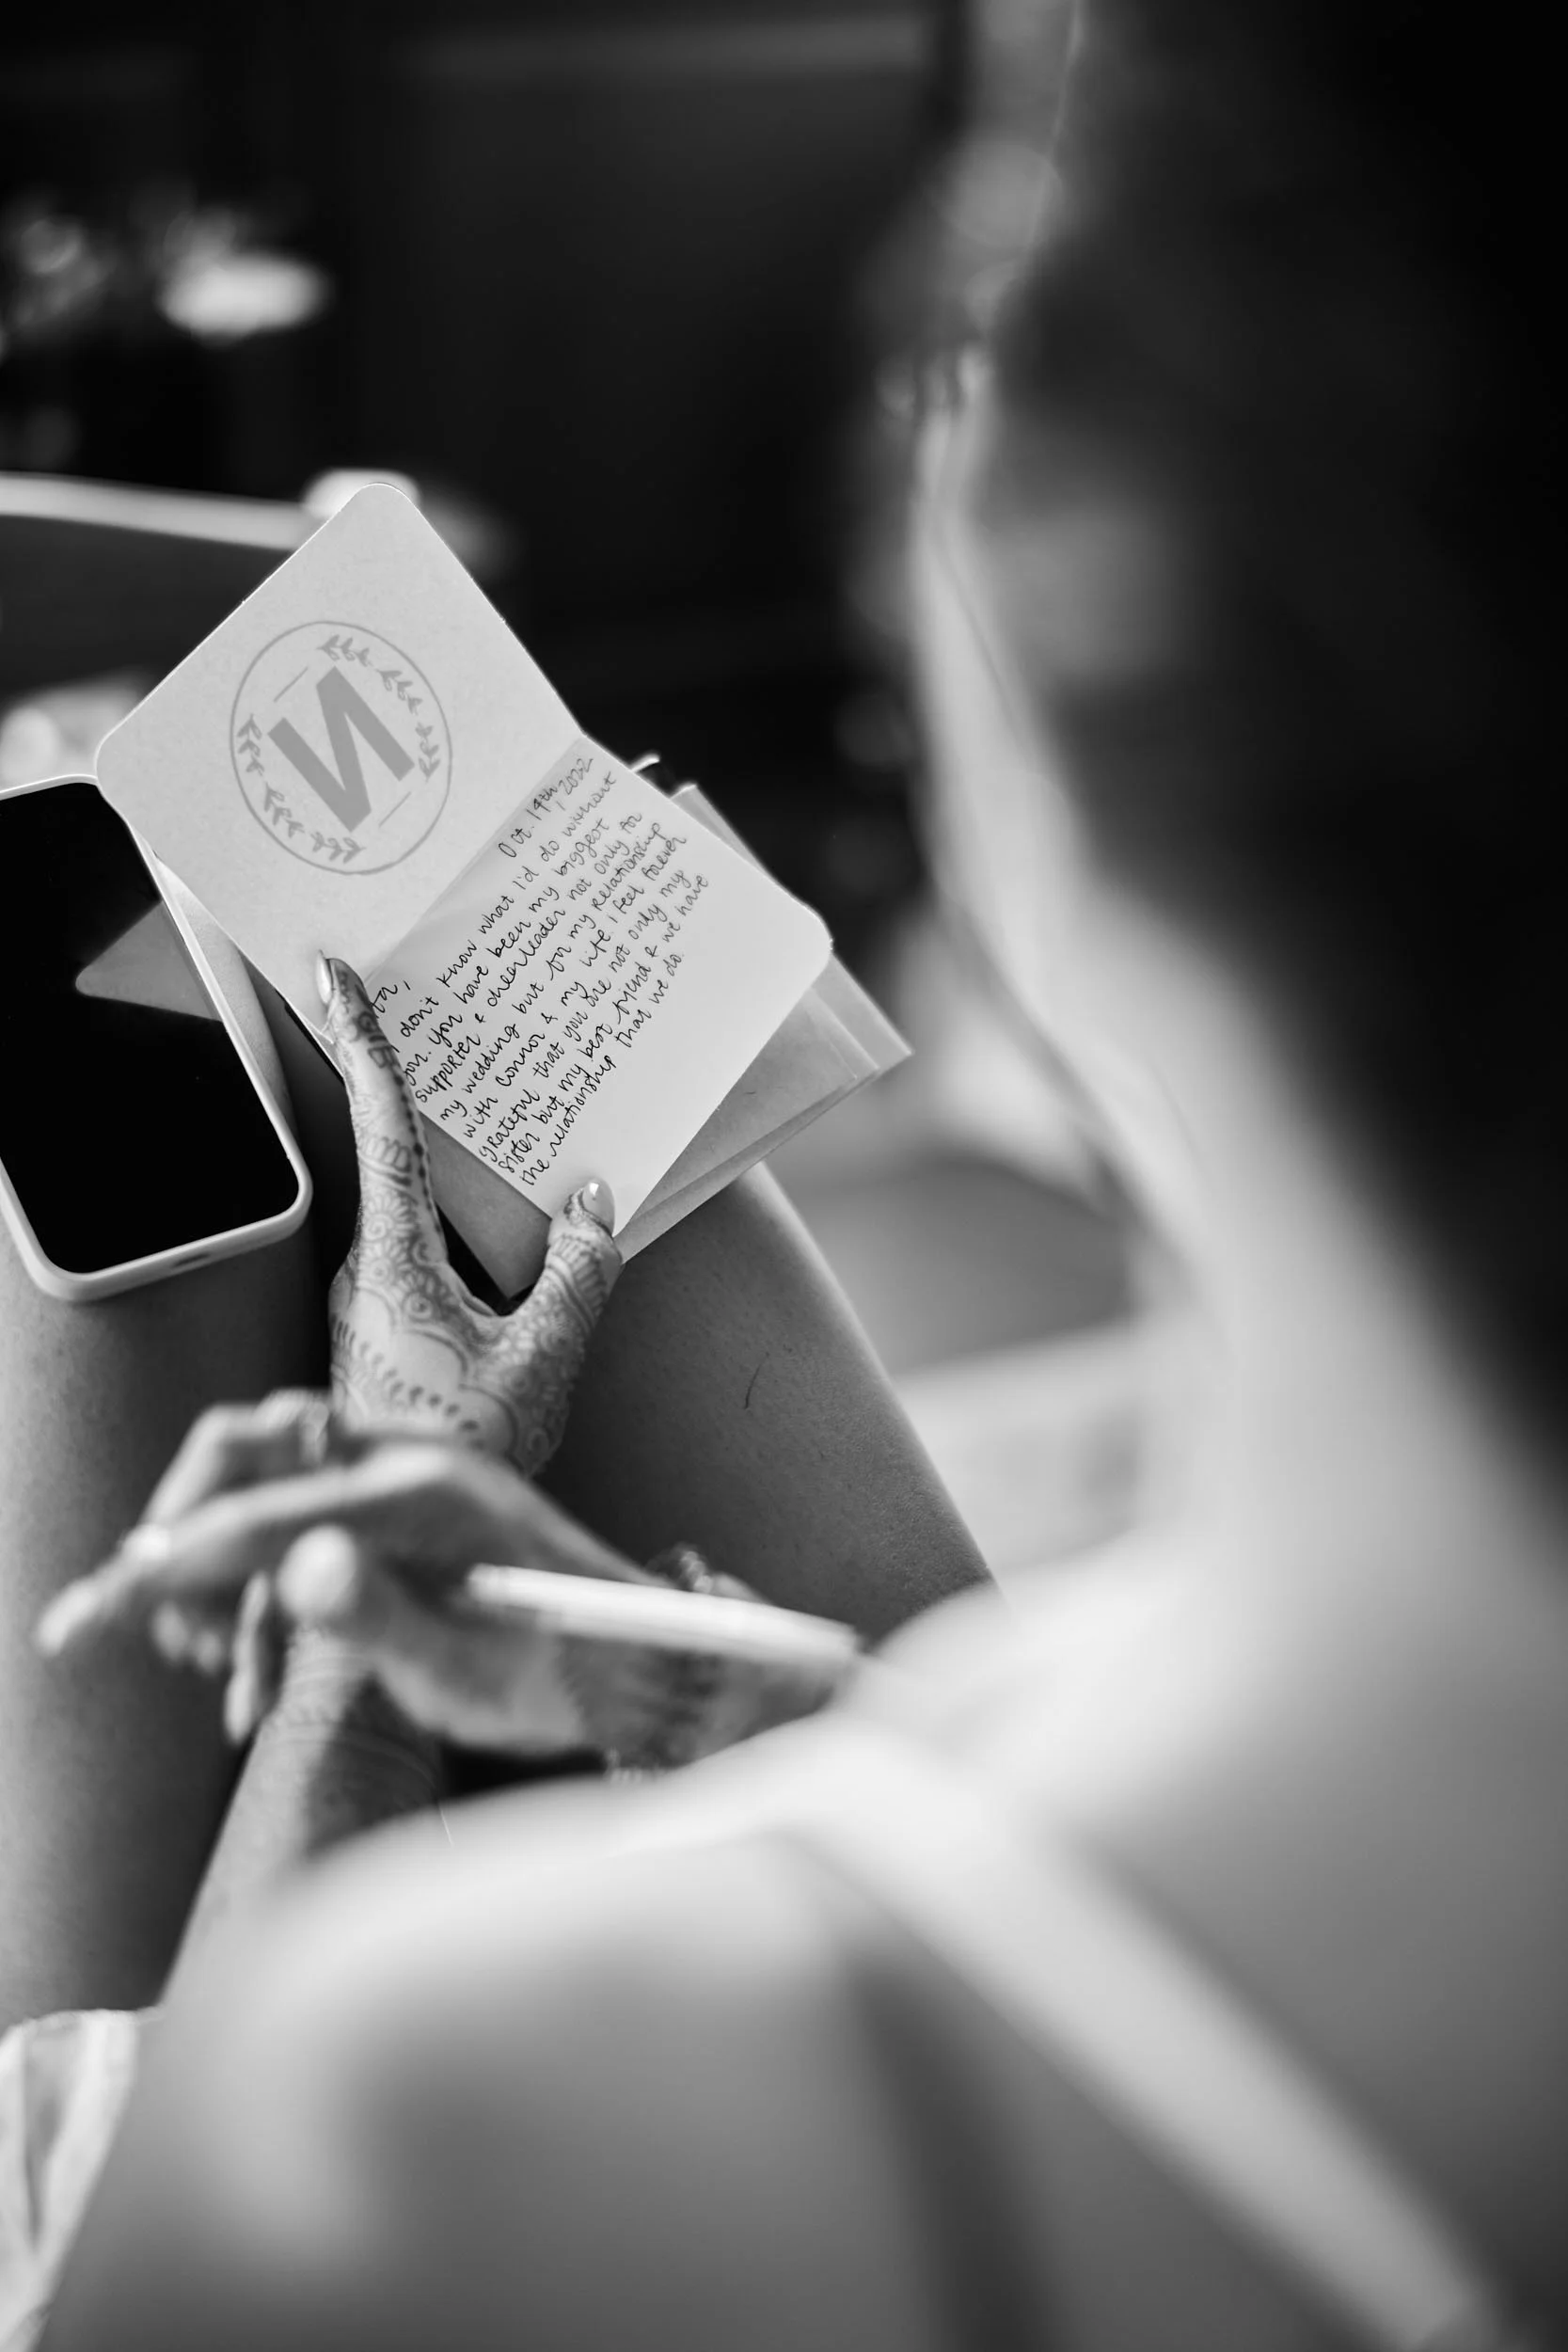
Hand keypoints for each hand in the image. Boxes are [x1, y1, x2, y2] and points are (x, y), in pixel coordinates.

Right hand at [37, 1413, 842, 1764]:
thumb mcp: (474, 1676)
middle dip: (180, 1531)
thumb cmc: (573, 1678)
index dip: (168, 1563)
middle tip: (147, 1626)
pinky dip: (263, 1586)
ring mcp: (410, 1478)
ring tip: (212, 1671)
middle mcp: (412, 1464)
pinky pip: (304, 1519)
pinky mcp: (409, 1508)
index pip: (263, 1512)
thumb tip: (298, 1565)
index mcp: (426, 1499)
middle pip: (249, 1451)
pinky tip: (253, 1675)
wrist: (652, 1662)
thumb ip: (378, 1622)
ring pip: (267, 1485)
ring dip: (218, 1568)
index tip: (93, 1611)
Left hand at [319, 954, 620, 1476]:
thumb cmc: (468, 1452)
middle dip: (424, 1105)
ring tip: (511, 1156)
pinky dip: (465, 1240)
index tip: (331, 976)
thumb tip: (595, 1205)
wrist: (403, 1544)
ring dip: (455, 1188)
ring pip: (417, 1221)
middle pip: (399, 1165)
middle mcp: (366, 1274)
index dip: (362, 1043)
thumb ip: (578, 1273)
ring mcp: (369, 1308)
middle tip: (441, 1034)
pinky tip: (512, 1257)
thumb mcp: (546, 1359)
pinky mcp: (384, 1340)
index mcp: (393, 1260)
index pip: (380, 1126)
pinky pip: (426, 1264)